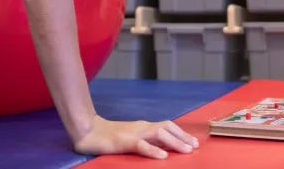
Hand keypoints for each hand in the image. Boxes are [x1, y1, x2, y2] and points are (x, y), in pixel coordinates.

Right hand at [73, 115, 198, 158]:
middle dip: (183, 137)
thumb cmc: (110, 136)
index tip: (194, 142)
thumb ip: (146, 140)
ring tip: (186, 151)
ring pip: (158, 134)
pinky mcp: (123, 142)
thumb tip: (164, 149)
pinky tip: (162, 157)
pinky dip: (153, 151)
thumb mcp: (132, 137)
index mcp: (144, 126)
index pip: (167, 126)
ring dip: (174, 142)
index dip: (181, 133)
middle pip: (167, 127)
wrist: (88, 131)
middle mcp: (142, 127)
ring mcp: (133, 133)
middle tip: (195, 146)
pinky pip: (141, 145)